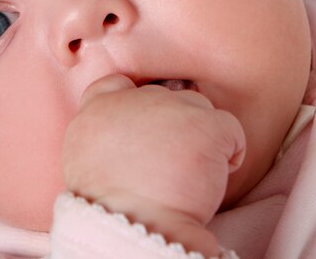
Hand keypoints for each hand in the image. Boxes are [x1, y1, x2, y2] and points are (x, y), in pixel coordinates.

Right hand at [62, 74, 245, 254]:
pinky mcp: (202, 125)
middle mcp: (131, 101)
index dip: (137, 104)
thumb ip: (104, 137)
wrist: (135, 230)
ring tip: (186, 176)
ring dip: (199, 138)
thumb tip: (132, 132)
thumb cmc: (115, 211)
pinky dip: (230, 154)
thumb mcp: (85, 165)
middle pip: (163, 98)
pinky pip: (230, 129)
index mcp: (96, 112)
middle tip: (167, 168)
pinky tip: (210, 180)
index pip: (118, 85)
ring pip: (198, 107)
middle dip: (172, 127)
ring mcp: (168, 108)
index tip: (147, 131)